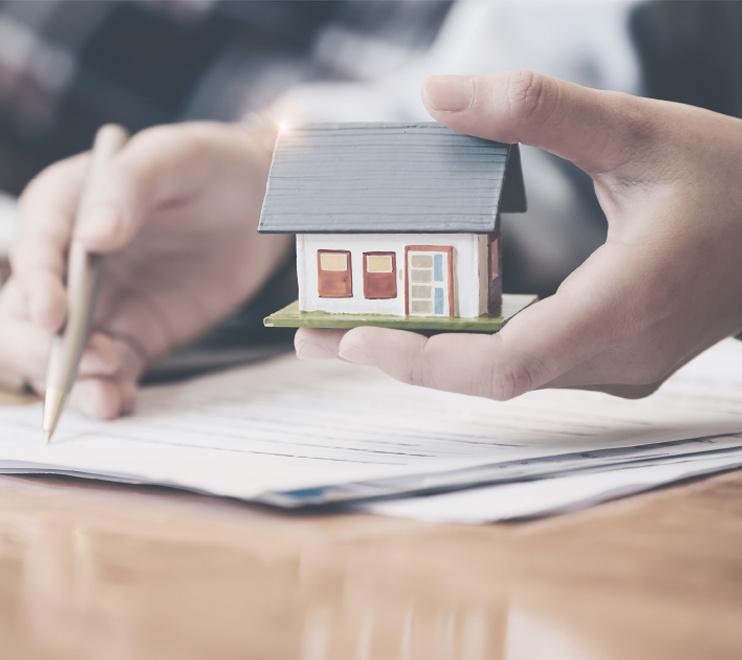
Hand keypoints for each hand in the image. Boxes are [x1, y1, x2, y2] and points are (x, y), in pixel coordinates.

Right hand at [0, 122, 287, 416]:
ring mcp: (97, 308)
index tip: (55, 318)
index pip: (32, 252)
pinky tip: (124, 401)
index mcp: (62, 208)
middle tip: (93, 363)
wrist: (259, 202)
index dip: (34, 287)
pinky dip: (106, 394)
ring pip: (54, 360)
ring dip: (72, 385)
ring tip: (108, 397)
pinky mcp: (131, 338)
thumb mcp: (175, 156)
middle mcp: (66, 264)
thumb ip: (130, 185)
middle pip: (19, 320)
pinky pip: (104, 376)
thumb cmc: (210, 166)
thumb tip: (91, 237)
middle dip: (41, 351)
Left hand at [296, 70, 741, 398]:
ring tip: (346, 322)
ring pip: (499, 375)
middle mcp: (611, 358)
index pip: (502, 366)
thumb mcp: (641, 131)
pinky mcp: (610, 361)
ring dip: (424, 351)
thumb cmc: (734, 181)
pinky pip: (522, 361)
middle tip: (312, 329)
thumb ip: (541, 112)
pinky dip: (466, 342)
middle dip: (396, 355)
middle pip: (482, 377)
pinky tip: (420, 316)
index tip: (351, 338)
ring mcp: (613, 369)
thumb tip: (438, 92)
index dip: (421, 361)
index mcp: (619, 309)